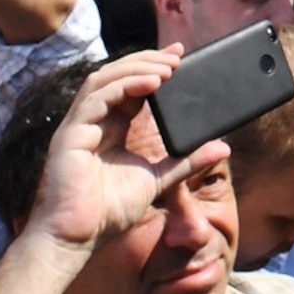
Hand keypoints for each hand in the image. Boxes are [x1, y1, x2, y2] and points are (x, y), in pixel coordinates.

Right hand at [21, 50, 229, 253]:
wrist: (77, 238)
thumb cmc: (108, 212)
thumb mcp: (158, 180)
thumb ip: (186, 161)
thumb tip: (223, 147)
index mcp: (109, 128)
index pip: (130, 87)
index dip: (152, 68)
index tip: (180, 56)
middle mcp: (92, 122)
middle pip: (115, 76)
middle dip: (147, 61)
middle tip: (177, 55)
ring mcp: (78, 126)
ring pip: (103, 80)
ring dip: (137, 69)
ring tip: (167, 69)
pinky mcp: (70, 135)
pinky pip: (95, 100)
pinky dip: (123, 86)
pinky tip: (150, 84)